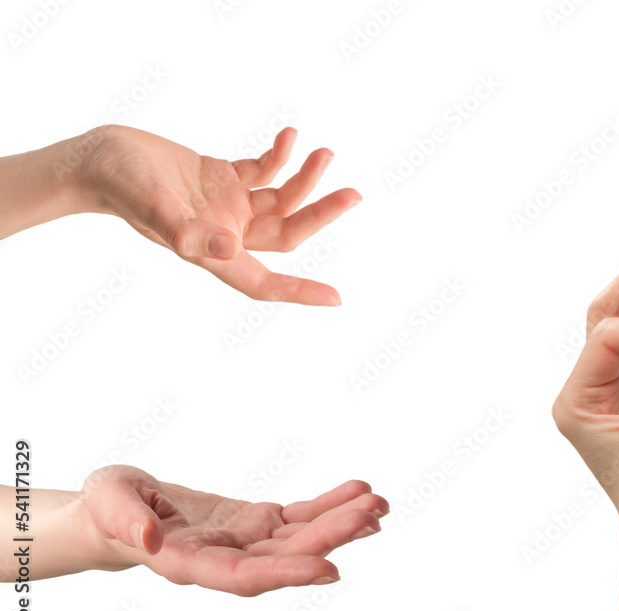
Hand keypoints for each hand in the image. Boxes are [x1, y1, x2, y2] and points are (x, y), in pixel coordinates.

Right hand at [74, 124, 359, 305]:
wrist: (98, 157)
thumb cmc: (119, 183)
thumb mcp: (152, 205)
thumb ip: (186, 231)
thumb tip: (228, 250)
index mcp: (212, 251)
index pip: (264, 281)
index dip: (300, 292)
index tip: (337, 298)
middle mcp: (226, 232)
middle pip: (287, 232)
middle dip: (320, 214)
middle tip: (353, 193)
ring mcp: (226, 205)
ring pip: (280, 200)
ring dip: (304, 178)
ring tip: (322, 152)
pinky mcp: (223, 179)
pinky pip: (262, 172)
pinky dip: (279, 157)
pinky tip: (289, 136)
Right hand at [80, 465, 387, 596]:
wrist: (120, 510)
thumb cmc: (107, 506)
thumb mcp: (105, 501)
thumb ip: (124, 520)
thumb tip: (148, 539)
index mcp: (188, 563)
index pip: (242, 577)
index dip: (286, 574)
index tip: (330, 569)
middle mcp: (225, 560)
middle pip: (284, 557)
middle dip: (330, 537)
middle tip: (371, 514)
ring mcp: (246, 543)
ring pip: (300, 538)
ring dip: (341, 523)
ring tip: (379, 504)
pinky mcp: (257, 524)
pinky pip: (300, 517)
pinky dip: (330, 506)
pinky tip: (359, 495)